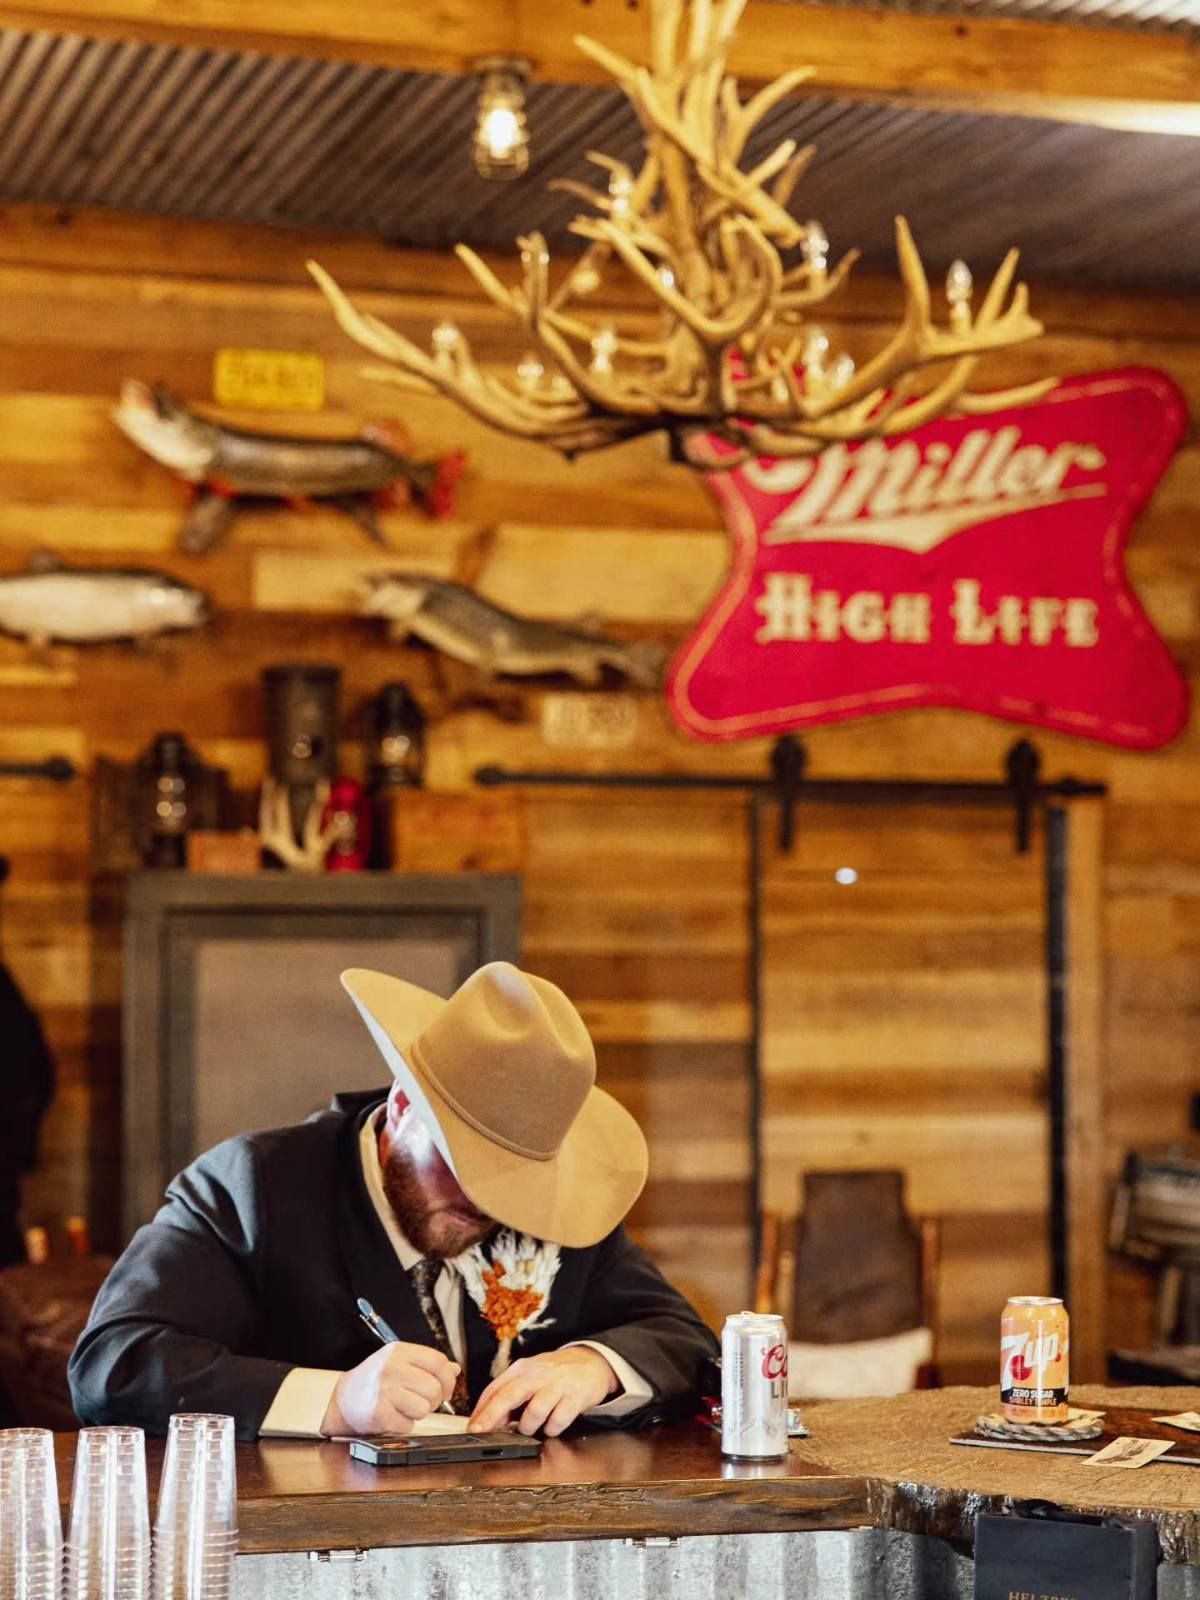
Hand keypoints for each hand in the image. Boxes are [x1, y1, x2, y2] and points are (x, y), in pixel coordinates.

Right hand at [321, 1342, 459, 1436]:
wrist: (343, 1399)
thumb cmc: (375, 1380)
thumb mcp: (399, 1363)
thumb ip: (427, 1364)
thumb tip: (455, 1369)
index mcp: (399, 1351)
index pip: (438, 1361)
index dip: (448, 1379)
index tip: (446, 1389)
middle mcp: (391, 1367)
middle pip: (434, 1387)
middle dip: (434, 1400)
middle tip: (423, 1402)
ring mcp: (383, 1390)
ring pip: (424, 1408)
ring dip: (419, 1413)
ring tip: (405, 1408)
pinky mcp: (378, 1413)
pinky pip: (408, 1425)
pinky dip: (404, 1425)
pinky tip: (393, 1416)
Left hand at [469, 1347, 618, 1437]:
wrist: (590, 1362)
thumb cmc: (554, 1374)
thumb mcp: (530, 1377)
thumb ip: (510, 1395)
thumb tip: (489, 1421)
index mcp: (522, 1369)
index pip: (496, 1388)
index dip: (481, 1409)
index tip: (472, 1427)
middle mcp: (537, 1375)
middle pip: (509, 1395)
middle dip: (491, 1416)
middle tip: (480, 1433)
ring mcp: (557, 1385)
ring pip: (534, 1411)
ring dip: (528, 1427)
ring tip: (531, 1428)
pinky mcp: (575, 1397)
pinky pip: (558, 1420)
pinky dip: (552, 1428)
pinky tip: (552, 1424)